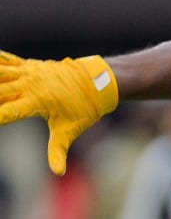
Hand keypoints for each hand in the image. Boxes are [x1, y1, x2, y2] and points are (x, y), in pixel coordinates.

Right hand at [0, 52, 118, 174]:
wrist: (99, 80)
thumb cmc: (85, 107)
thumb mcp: (71, 129)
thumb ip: (58, 150)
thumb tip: (58, 172)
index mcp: (37, 101)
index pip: (6, 112)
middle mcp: (30, 85)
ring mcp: (30, 73)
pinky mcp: (31, 66)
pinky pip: (8, 61)